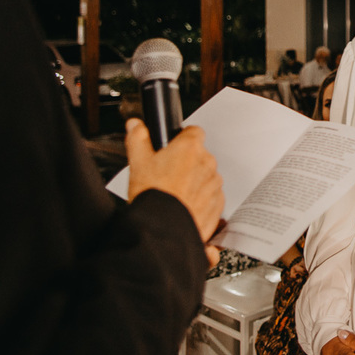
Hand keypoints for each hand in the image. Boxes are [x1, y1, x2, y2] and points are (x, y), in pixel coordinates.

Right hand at [126, 120, 224, 262]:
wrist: (164, 229)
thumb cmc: (153, 195)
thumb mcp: (138, 162)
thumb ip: (138, 139)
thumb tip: (135, 125)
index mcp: (189, 148)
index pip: (193, 132)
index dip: (182, 138)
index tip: (173, 147)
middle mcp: (206, 163)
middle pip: (199, 156)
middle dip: (186, 163)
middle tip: (167, 176)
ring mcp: (214, 183)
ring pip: (205, 176)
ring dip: (194, 182)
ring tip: (174, 194)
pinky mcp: (218, 203)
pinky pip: (211, 196)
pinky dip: (200, 200)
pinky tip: (184, 206)